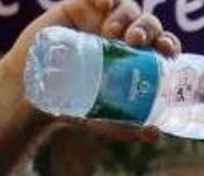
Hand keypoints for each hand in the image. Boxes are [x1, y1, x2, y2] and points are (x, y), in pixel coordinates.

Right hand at [3, 0, 181, 141]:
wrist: (35, 93)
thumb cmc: (74, 106)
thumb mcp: (104, 121)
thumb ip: (128, 127)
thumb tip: (156, 135)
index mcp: (137, 61)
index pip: (162, 46)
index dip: (169, 44)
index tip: (167, 51)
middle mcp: (124, 39)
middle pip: (148, 24)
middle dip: (148, 29)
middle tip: (136, 40)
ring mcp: (102, 21)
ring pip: (128, 8)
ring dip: (127, 16)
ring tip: (112, 32)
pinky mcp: (79, 8)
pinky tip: (103, 4)